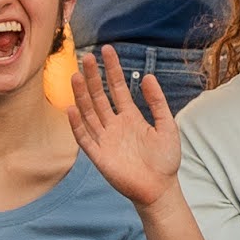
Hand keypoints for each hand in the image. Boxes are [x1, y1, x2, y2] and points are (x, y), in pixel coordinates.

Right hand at [68, 56, 187, 209]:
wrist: (160, 189)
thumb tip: (148, 76)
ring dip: (81, 96)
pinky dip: (77, 125)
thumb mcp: (167, 126)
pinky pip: (85, 138)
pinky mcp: (99, 156)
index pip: (117, 88)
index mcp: (130, 116)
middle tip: (86, 57)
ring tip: (75, 76)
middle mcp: (114, 125)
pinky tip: (72, 109)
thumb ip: (157, 102)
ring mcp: (105, 139)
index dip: (112, 69)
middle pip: (99, 96)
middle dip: (92, 77)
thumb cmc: (165, 160)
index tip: (106, 50)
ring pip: (89, 113)